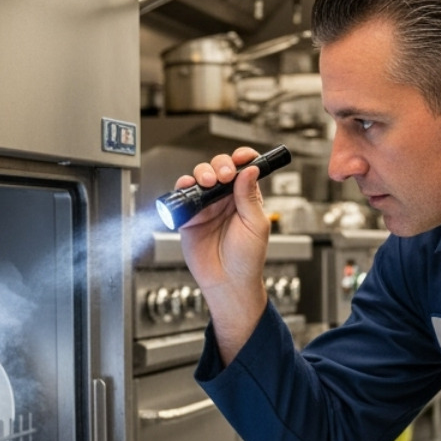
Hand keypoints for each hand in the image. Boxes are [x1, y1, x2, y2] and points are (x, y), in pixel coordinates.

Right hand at [176, 147, 270, 362]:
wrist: (228, 283)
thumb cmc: (247, 260)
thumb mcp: (256, 226)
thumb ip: (250, 197)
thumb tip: (250, 170)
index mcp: (245, 198)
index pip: (244, 170)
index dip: (242, 159)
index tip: (242, 157)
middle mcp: (225, 200)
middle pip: (220, 168)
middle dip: (221, 164)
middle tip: (224, 174)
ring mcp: (207, 207)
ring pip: (200, 178)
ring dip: (203, 173)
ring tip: (208, 182)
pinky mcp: (190, 217)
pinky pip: (183, 197)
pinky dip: (183, 187)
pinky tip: (189, 186)